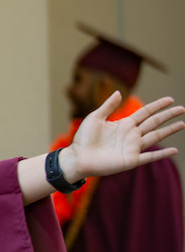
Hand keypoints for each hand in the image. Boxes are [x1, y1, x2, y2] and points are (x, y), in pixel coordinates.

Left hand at [59, 93, 184, 180]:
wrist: (77, 157)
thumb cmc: (83, 138)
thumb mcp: (95, 118)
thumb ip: (108, 106)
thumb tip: (118, 92)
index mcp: (124, 124)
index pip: (146, 112)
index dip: (158, 106)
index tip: (170, 99)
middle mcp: (131, 135)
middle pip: (154, 122)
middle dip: (168, 115)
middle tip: (182, 109)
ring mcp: (132, 147)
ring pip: (155, 136)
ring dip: (169, 131)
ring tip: (182, 124)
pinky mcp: (131, 160)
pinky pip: (150, 156)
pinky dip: (162, 154)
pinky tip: (174, 150)